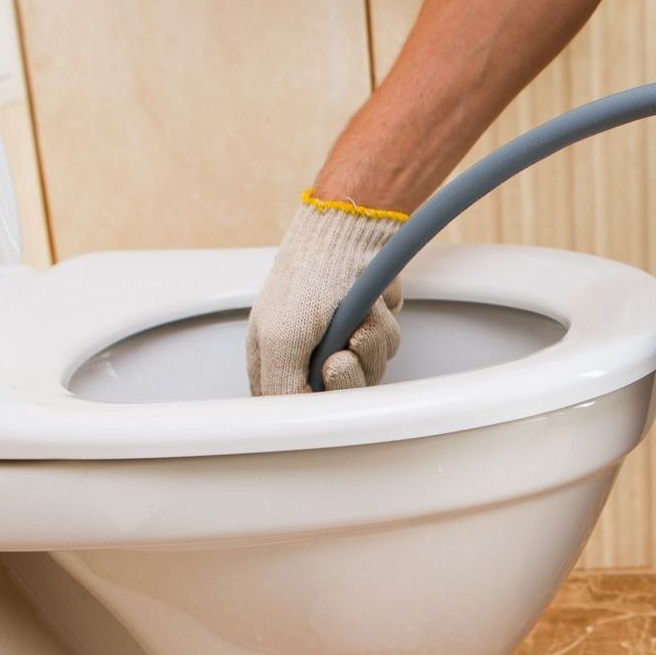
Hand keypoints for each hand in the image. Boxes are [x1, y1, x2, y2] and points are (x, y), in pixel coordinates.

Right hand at [246, 196, 405, 394]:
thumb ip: (283, 388)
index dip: (316, 407)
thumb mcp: (282, 339)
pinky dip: (383, 329)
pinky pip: (384, 349)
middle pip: (337, 397)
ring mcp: (339, 341)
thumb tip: (296, 421)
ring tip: (359, 319)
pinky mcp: (367, 327)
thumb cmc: (310, 277)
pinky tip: (372, 308)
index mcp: (271, 360)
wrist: (353, 233)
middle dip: (350, 374)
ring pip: (366, 374)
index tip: (324, 385)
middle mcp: (304, 355)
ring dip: (370, 346)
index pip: (293, 409)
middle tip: (344, 353)